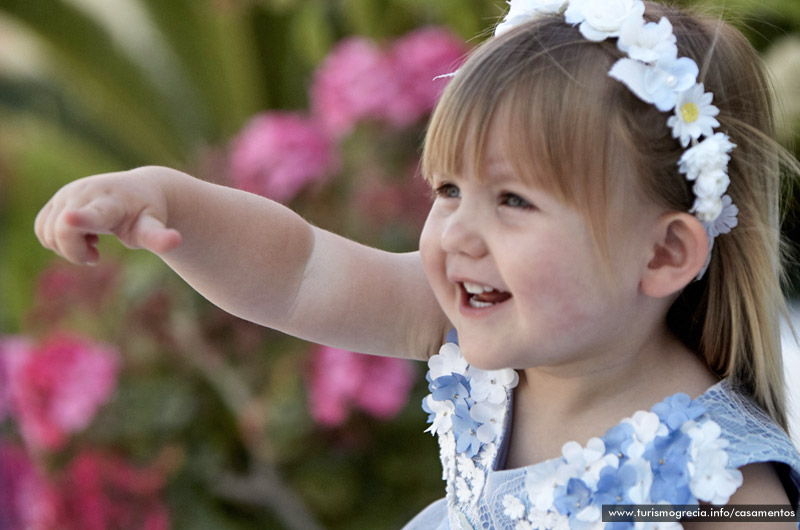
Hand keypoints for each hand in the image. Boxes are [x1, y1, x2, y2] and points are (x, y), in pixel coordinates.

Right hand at [34, 168, 182, 264]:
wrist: (140, 189)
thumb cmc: (147, 213)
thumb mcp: (153, 226)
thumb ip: (159, 237)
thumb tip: (176, 241)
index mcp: (111, 202)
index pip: (93, 213)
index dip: (81, 219)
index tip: (70, 218)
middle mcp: (84, 193)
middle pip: (62, 232)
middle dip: (76, 252)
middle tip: (97, 253)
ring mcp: (67, 194)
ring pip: (48, 234)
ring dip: (68, 247)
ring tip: (93, 240)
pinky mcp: (56, 199)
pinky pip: (41, 229)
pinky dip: (57, 240)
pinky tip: (80, 233)